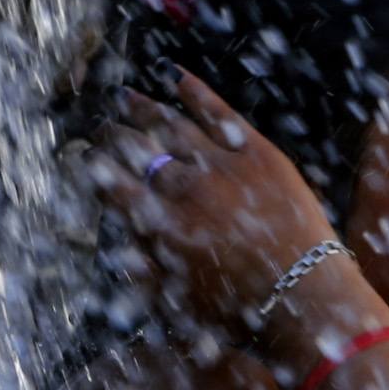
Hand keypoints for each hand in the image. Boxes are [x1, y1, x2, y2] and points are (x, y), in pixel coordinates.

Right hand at [82, 72, 338, 340]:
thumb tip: (116, 245)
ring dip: (145, 110)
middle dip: (114, 136)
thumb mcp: (177, 303)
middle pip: (138, 152)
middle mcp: (184, 191)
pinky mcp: (259, 154)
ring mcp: (222, 167)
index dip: (94, 169)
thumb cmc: (239, 311)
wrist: (304, 294)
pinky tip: (177, 78)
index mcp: (160, 227)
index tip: (84, 158)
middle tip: (102, 127)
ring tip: (127, 99)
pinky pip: (221, 115)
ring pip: (173, 127)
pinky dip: (197, 95)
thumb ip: (141, 272)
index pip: (113, 186)